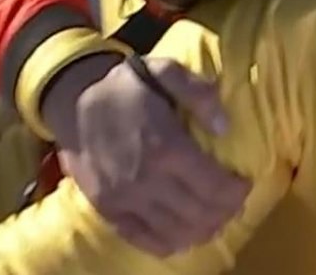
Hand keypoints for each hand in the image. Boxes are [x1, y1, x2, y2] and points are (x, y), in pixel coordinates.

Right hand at [39, 53, 248, 255]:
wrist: (71, 99)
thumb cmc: (123, 84)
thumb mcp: (164, 70)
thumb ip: (199, 94)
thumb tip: (225, 126)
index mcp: (166, 147)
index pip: (215, 187)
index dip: (237, 191)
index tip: (244, 184)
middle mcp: (147, 180)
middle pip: (201, 214)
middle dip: (226, 212)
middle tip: (234, 203)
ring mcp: (126, 199)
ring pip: (177, 232)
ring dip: (204, 230)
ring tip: (215, 219)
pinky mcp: (109, 210)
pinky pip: (145, 239)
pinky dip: (170, 244)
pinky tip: (183, 237)